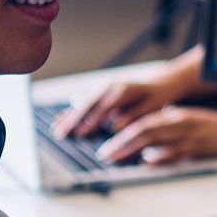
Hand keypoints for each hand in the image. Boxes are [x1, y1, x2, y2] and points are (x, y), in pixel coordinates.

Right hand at [53, 76, 185, 138]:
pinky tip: (60, 120)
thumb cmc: (157, 97)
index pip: (104, 107)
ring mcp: (104, 87)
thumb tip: (115, 127)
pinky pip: (84, 102)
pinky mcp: (101, 91)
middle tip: (61, 134)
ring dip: (69, 116)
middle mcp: (110, 86)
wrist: (160, 82)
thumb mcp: (152, 107)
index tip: (81, 133)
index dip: (92, 121)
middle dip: (74, 120)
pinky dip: (72, 112)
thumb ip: (134, 116)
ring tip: (56, 130)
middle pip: (88, 104)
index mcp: (123, 89)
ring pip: (83, 103)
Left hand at [99, 106, 216, 163]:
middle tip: (105, 153)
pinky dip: (160, 157)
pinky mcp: (198, 147)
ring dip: (133, 148)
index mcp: (176, 115)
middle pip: (144, 129)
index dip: (123, 132)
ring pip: (155, 139)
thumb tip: (149, 141)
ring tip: (117, 157)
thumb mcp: (189, 122)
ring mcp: (188, 135)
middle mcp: (179, 122)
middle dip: (121, 142)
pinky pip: (175, 152)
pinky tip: (148, 162)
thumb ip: (169, 128)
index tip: (108, 143)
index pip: (143, 122)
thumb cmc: (214, 128)